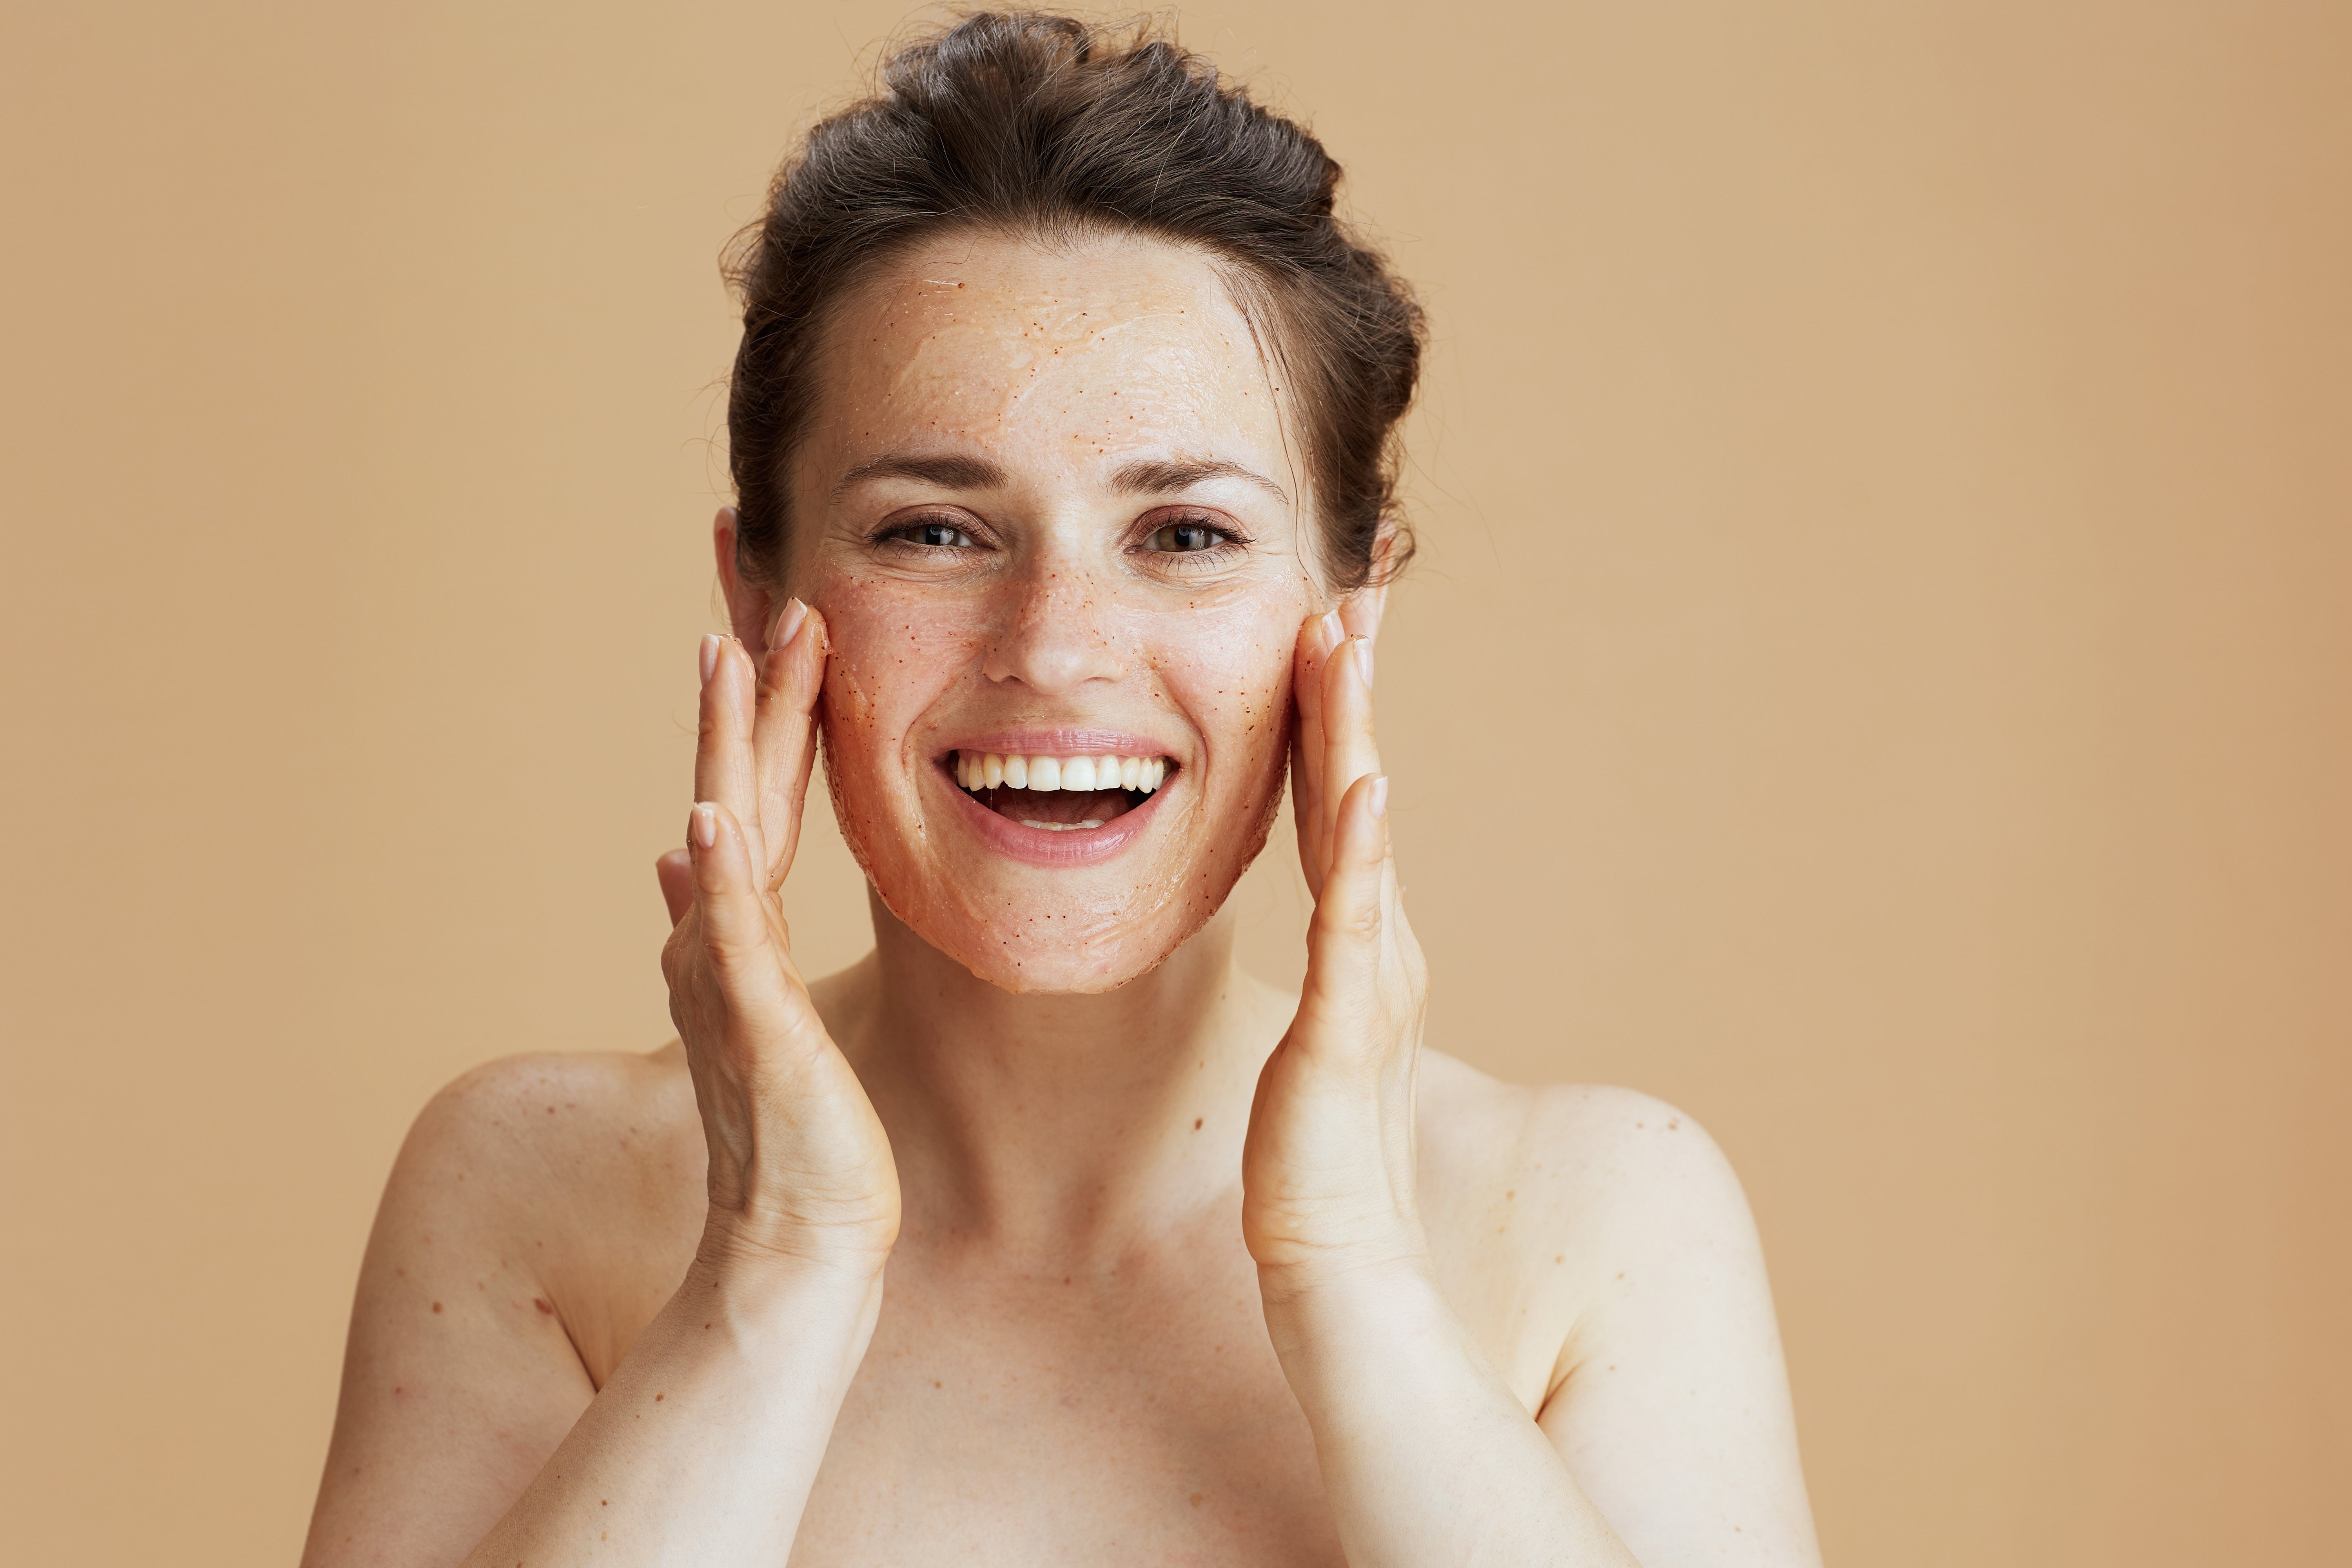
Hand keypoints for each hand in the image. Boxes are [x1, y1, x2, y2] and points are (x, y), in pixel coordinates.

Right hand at [656, 604, 899, 1276]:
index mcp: (737, 917)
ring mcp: (728, 972)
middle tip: (746, 567)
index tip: (762, 598)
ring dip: (727, 740)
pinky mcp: (752, 1026)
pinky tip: (707, 819)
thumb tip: (684, 851)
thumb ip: (725, 922)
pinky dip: (718, 878)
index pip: (750, 776)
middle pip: (731, 773)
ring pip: (729, 830)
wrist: (795, 1233)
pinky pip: (731, 938)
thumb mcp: (763, 999)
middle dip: (741, 674)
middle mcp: (720, 929)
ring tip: (725, 651)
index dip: (754, 688)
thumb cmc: (796, 1123)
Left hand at [1241, 608, 1431, 1299]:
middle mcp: (1378, 937)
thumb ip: (1326, 961)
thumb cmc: (1317, 1152)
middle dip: (1354, 686)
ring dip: (1353, 733)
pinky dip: (1362, 853)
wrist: (1339, 1256)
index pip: (1341, 795)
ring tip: (1345, 645)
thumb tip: (1318, 921)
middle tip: (1351, 587)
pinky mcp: (1347, 1024)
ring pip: (1359, 830)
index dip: (1336, 708)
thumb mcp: (1316, 1027)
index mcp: (1363, 933)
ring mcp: (1368, 974)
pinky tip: (1365, 787)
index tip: (1331, 619)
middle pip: (1360, 785)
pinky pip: (1353, 922)